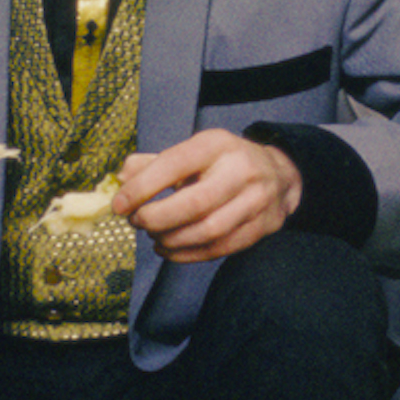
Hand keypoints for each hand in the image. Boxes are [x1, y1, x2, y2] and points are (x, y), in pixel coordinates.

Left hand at [112, 129, 301, 262]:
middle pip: (193, 204)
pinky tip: (169, 249)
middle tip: (137, 222)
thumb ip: (153, 164)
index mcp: (217, 145)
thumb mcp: (191, 153)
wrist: (279, 175)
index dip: (142, 188)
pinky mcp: (261, 228)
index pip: (174, 164)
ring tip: (154, 237)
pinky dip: (186, 255)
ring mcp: (256, 201)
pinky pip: (218, 249)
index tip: (119, 205)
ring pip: (206, 232)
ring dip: (171, 240)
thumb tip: (121, 179)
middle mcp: (241, 170)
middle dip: (156, 219)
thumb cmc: (222, 164)